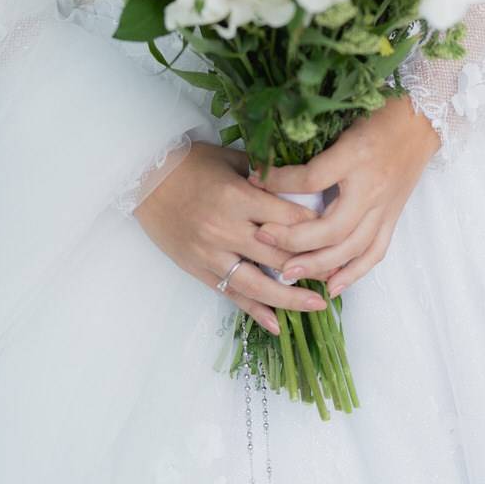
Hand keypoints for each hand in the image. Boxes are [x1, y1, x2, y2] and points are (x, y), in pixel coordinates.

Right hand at [132, 141, 332, 335]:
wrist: (144, 179)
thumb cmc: (189, 163)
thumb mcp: (231, 159)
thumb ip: (265, 176)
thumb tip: (302, 188)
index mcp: (238, 198)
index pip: (289, 219)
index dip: (318, 228)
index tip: (340, 233)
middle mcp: (226, 230)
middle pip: (279, 255)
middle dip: (313, 267)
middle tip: (339, 272)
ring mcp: (211, 254)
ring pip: (258, 285)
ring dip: (290, 298)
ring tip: (317, 305)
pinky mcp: (199, 269)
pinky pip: (231, 295)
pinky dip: (255, 312)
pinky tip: (277, 324)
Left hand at [247, 96, 441, 296]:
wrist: (421, 120)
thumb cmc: (379, 113)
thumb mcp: (342, 119)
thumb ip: (314, 144)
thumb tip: (274, 161)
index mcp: (355, 155)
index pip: (312, 178)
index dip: (280, 182)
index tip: (255, 180)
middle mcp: (371, 186)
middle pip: (331, 227)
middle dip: (294, 239)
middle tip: (262, 238)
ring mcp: (385, 206)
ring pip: (351, 247)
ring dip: (319, 264)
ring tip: (288, 273)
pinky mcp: (393, 217)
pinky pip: (375, 252)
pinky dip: (354, 272)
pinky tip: (332, 286)